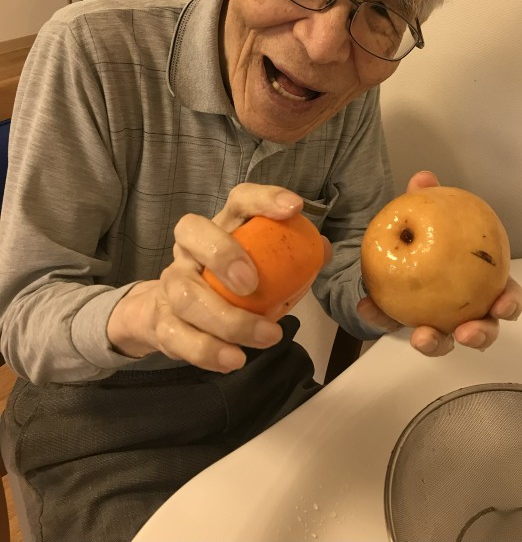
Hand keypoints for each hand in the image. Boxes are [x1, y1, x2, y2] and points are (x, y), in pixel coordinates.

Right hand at [107, 184, 330, 372]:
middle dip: (222, 255)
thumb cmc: (230, 282)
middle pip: (191, 232)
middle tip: (252, 284)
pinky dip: (207, 351)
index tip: (293, 208)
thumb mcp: (262, 265)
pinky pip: (177, 336)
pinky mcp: (162, 321)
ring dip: (227, 320)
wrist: (173, 312)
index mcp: (222, 226)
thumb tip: (321, 250)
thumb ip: (293, 256)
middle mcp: (190, 248)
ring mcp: (172, 284)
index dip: (264, 199)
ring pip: (185, 295)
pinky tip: (234, 359)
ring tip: (266, 336)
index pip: (240, 199)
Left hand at [357, 171, 521, 356]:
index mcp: (482, 283)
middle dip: (479, 335)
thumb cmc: (426, 235)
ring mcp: (435, 321)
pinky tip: (366, 307)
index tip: (502, 305)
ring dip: (434, 343)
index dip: (510, 304)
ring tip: (422, 337)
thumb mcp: (426, 214)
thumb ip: (427, 199)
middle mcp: (465, 309)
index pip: (506, 297)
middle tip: (465, 332)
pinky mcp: (402, 323)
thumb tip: (424, 178)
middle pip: (482, 331)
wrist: (391, 248)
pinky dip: (379, 317)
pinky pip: (392, 325)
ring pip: (442, 342)